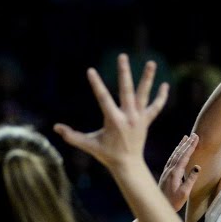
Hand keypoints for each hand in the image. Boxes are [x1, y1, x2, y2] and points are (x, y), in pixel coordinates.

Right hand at [54, 53, 168, 169]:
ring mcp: (139, 118)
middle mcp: (128, 117)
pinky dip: (161, 97)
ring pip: (144, 95)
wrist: (128, 165)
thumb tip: (56, 128)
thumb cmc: (106, 154)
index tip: (91, 70)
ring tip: (151, 63)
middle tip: (122, 56)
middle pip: (127, 90)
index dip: (96, 84)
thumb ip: (72, 136)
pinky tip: (165, 85)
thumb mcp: (89, 145)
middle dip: (124, 73)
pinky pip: (156, 107)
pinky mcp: (146, 121)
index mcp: (114, 121)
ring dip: (147, 78)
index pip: (103, 98)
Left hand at [159, 133, 200, 210]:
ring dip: (180, 146)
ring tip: (185, 138)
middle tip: (193, 135)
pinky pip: (171, 159)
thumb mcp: (184, 193)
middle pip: (179, 153)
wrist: (159, 207)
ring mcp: (166, 171)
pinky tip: (177, 151)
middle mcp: (170, 170)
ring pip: (174, 155)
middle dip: (187, 143)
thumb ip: (190, 180)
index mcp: (175, 173)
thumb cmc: (173, 202)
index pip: (184, 156)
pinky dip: (175, 153)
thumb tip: (197, 167)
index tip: (196, 138)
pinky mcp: (165, 174)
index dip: (191, 146)